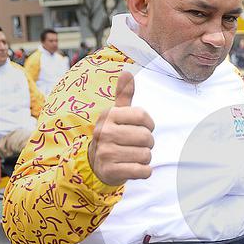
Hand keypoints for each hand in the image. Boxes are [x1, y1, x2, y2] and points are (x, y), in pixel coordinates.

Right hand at [87, 71, 154, 186]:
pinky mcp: (110, 171)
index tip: (143, 128)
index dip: (149, 124)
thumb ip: (123, 95)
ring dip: (145, 158)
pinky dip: (144, 171)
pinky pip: (142, 171)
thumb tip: (126, 72)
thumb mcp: (115, 115)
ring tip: (133, 156)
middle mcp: (105, 133)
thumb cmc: (112, 135)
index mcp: (109, 116)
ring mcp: (106, 153)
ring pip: (146, 155)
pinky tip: (135, 168)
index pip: (143, 116)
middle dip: (148, 143)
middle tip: (138, 145)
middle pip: (146, 137)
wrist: (94, 164)